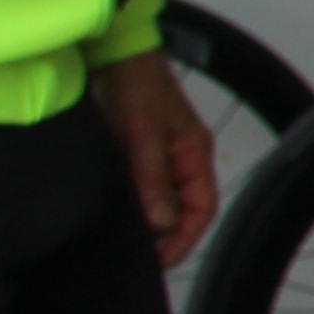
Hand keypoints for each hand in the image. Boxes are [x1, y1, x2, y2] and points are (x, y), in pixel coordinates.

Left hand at [87, 48, 216, 265]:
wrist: (111, 52)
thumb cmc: (136, 82)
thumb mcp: (143, 134)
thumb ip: (152, 178)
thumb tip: (160, 222)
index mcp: (194, 154)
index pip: (202, 209)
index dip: (185, 239)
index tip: (160, 261)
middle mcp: (179, 158)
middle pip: (182, 209)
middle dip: (165, 237)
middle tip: (138, 257)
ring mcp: (156, 156)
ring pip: (158, 200)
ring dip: (145, 220)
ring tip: (124, 240)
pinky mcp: (131, 152)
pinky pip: (137, 187)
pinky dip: (129, 204)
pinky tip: (111, 212)